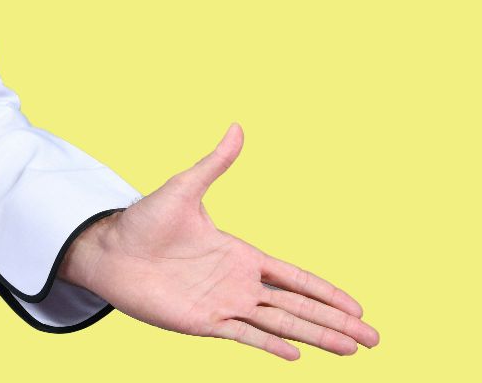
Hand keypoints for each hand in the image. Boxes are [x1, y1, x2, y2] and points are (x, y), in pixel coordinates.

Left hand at [61, 123, 379, 359]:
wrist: (107, 250)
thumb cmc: (143, 221)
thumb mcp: (184, 188)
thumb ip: (215, 163)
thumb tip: (237, 125)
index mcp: (240, 255)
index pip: (295, 277)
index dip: (327, 291)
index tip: (358, 306)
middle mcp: (238, 283)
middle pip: (298, 306)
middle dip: (337, 323)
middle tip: (374, 339)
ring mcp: (222, 304)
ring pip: (281, 324)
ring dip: (316, 337)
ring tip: (351, 351)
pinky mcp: (202, 322)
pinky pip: (244, 336)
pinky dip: (270, 345)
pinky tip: (297, 356)